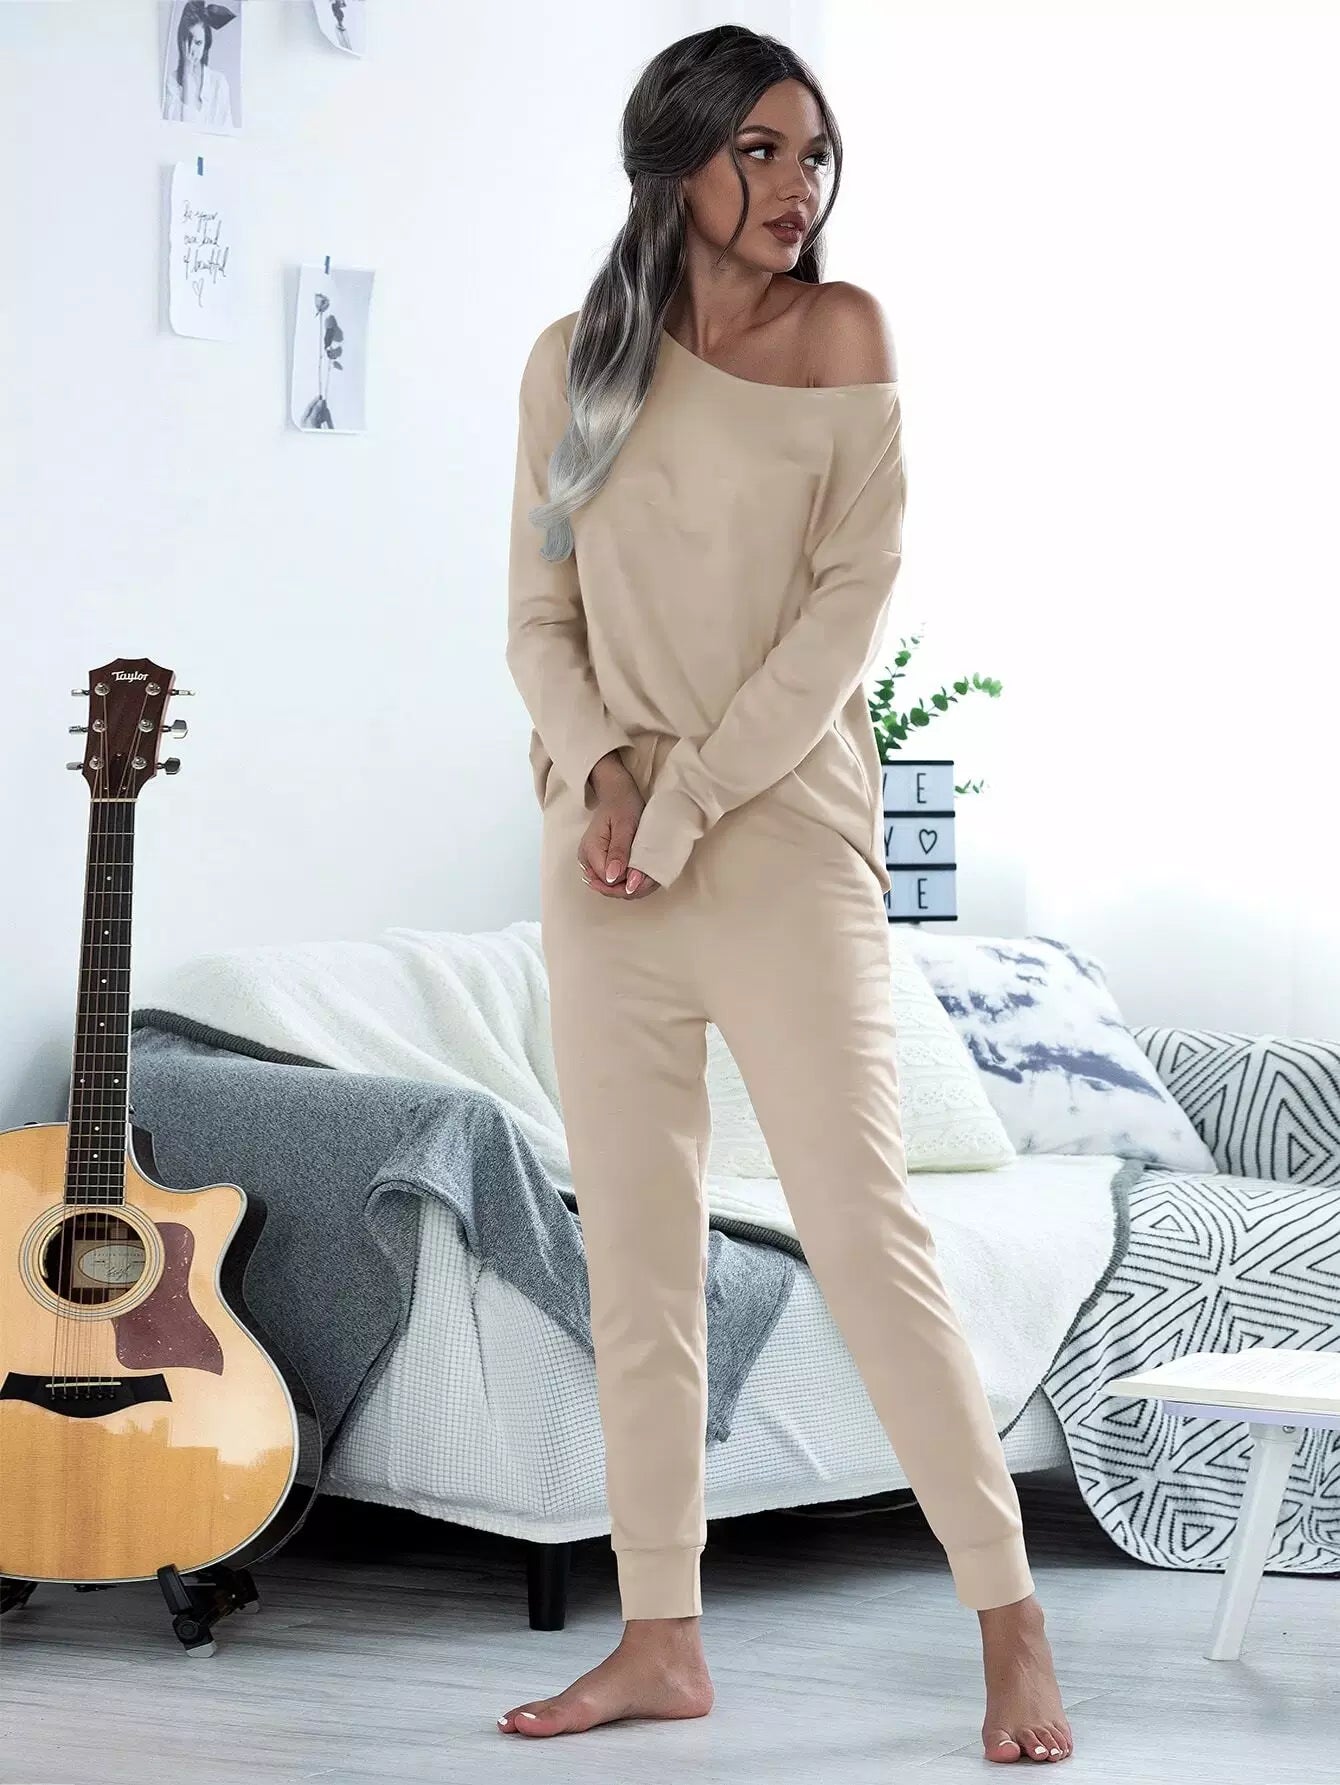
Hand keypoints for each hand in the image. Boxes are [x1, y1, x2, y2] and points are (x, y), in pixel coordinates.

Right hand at [579, 757, 660, 898]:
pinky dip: (628, 879)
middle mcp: (587, 860)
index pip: (608, 882)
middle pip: (608, 887)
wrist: (618, 793)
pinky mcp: (600, 861)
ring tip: (648, 877)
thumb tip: (613, 879)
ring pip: (611, 886)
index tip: (646, 878)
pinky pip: (613, 878)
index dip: (628, 884)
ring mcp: (593, 862)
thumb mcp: (625, 826)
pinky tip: (640, 874)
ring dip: (631, 885)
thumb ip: (619, 852)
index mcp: (591, 850)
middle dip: (630, 888)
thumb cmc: (623, 805)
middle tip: (650, 879)